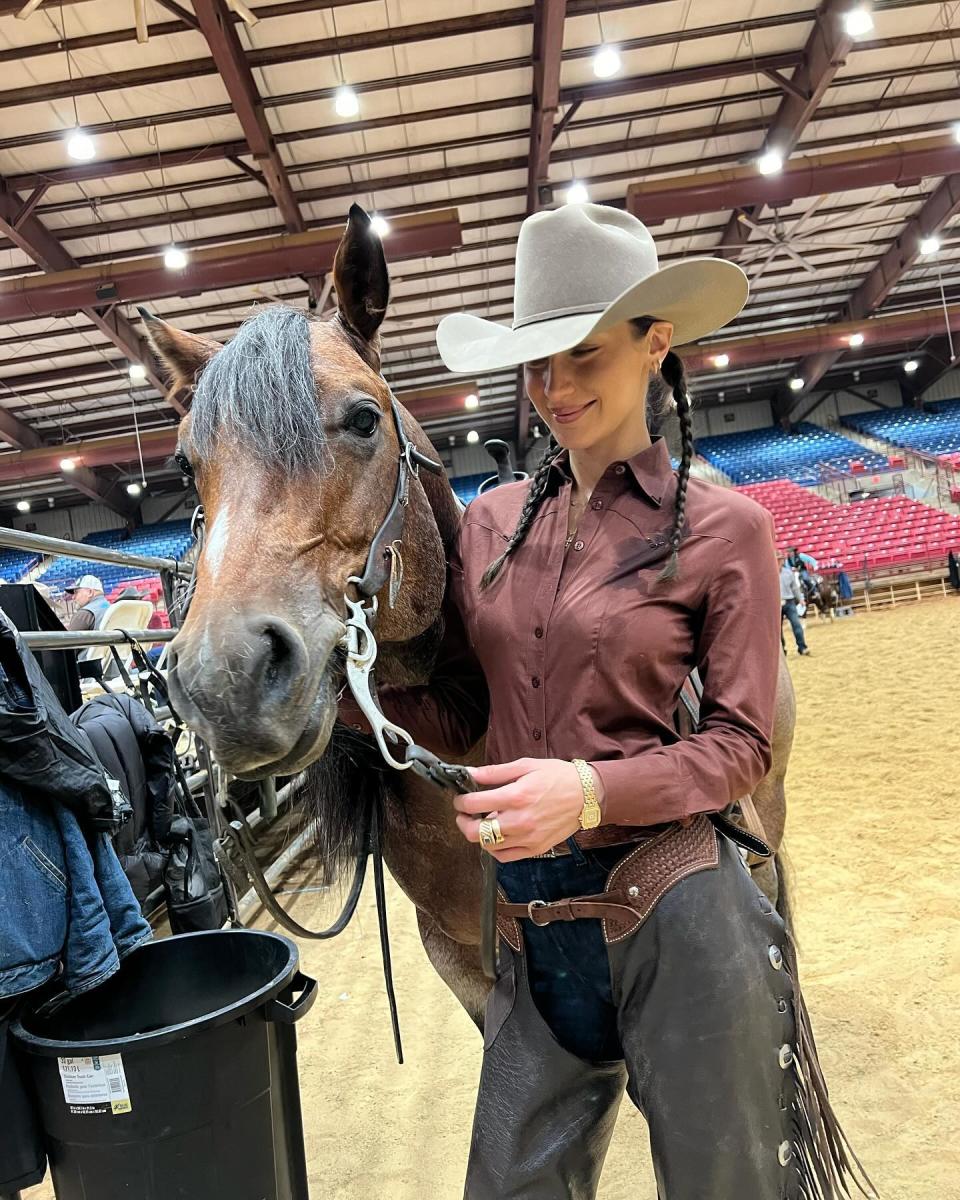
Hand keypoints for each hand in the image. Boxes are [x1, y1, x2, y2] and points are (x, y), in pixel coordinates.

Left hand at [453, 758, 586, 860]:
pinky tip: (496, 836)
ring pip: (488, 846)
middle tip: (464, 814)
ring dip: (479, 834)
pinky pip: (505, 856)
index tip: (460, 799)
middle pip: (475, 832)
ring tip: (483, 822)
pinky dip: (495, 848)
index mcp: (516, 796)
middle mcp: (520, 820)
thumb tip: (470, 773)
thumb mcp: (526, 766)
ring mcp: (528, 838)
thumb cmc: (557, 777)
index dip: (460, 802)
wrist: (587, 795)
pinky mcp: (535, 848)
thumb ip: (495, 772)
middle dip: (463, 822)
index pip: (474, 804)